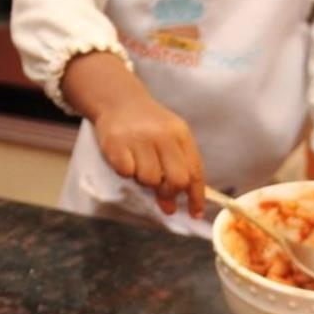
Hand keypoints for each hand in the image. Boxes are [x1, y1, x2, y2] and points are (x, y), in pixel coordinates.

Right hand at [62, 51, 205, 217]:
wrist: (118, 100)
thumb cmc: (147, 127)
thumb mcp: (168, 142)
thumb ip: (174, 172)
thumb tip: (171, 208)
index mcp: (180, 135)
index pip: (195, 172)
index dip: (196, 196)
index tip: (195, 214)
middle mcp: (163, 136)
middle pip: (177, 180)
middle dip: (169, 192)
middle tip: (160, 190)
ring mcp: (139, 139)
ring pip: (151, 180)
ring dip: (144, 180)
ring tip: (139, 163)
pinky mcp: (117, 144)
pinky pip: (127, 173)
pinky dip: (126, 171)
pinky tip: (125, 158)